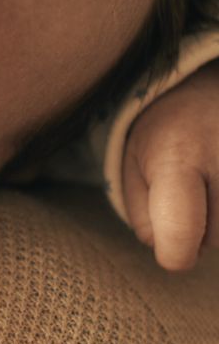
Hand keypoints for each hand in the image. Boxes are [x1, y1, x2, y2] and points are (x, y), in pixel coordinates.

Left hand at [123, 59, 218, 270]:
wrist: (210, 89)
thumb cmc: (165, 132)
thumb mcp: (133, 165)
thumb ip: (142, 215)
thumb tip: (173, 254)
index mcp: (178, 157)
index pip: (180, 232)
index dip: (174, 253)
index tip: (171, 247)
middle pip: (213, 239)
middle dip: (198, 226)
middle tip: (194, 185)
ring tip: (216, 181)